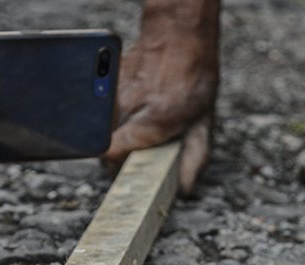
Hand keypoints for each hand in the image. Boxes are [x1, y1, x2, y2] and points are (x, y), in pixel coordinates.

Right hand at [103, 0, 219, 196]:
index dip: (119, 168)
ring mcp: (112, 95)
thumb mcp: (204, 122)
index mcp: (152, 122)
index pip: (112, 156)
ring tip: (137, 128)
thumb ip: (194, 158)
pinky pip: (102, 112)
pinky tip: (132, 110)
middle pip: (105, 148)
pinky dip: (114, 117)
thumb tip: (185, 189)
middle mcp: (128, 109)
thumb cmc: (193, 78)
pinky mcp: (105, 86)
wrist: (178, 35)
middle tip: (138, 153)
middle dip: (119, 156)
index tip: (130, 170)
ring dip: (116, 135)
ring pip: (101, 131)